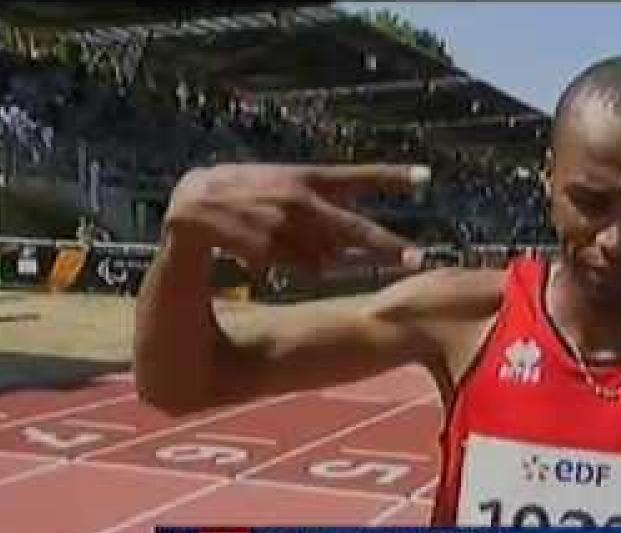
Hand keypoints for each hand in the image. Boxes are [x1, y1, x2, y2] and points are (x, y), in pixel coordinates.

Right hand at [162, 163, 429, 275]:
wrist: (193, 203)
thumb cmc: (246, 194)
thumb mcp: (286, 189)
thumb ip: (320, 212)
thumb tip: (348, 253)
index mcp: (307, 178)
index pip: (358, 175)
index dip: (392, 176)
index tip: (427, 177)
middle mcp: (301, 199)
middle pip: (354, 229)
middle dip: (387, 246)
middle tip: (416, 258)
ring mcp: (284, 224)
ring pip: (324, 259)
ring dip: (320, 262)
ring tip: (280, 243)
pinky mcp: (267, 246)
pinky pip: (295, 268)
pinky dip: (291, 267)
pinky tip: (262, 252)